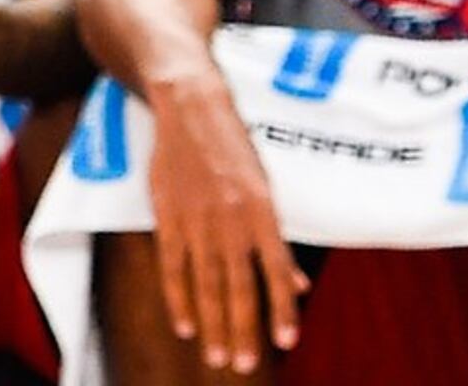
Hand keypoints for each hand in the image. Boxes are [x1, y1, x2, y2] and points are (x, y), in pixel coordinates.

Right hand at [145, 72, 303, 373]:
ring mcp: (197, 220)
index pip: (275, 272)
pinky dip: (179, 299)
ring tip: (219, 357)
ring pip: (206, 283)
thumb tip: (298, 284)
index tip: (285, 343)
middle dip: (241, 330)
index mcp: (262, 212)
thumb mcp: (265, 189)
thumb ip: (276, 242)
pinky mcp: (168, 216)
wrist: (191, 108)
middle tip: (242, 366)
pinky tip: (186, 326)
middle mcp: (231, 220)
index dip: (280, 310)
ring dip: (213, 324)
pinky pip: (173, 266)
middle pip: (237, 287)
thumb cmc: (234, 148)